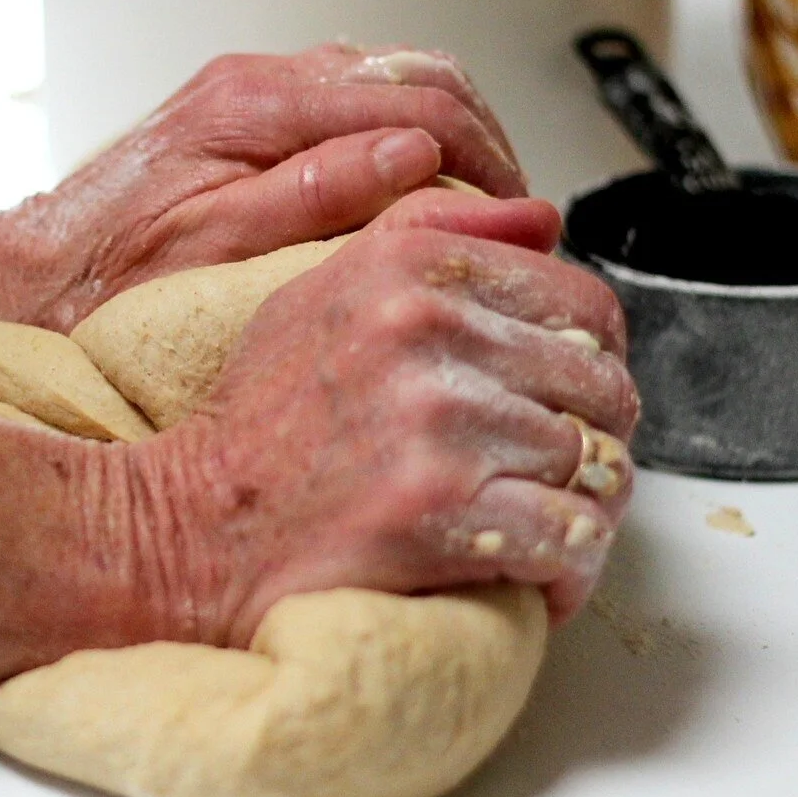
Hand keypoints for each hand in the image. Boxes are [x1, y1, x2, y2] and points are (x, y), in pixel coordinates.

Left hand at [0, 44, 527, 331]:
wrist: (21, 277)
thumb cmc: (102, 285)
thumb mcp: (219, 256)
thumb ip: (321, 196)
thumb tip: (418, 160)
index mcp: (255, 108)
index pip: (421, 103)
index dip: (490, 160)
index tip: (520, 217)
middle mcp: (255, 83)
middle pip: (419, 74)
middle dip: (482, 138)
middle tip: (510, 211)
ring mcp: (249, 90)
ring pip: (390, 79)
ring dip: (445, 133)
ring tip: (470, 204)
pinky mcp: (241, 111)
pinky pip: (349, 100)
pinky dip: (397, 134)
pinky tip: (406, 189)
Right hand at [114, 187, 637, 644]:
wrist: (192, 525)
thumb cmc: (258, 423)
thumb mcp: (323, 290)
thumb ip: (430, 236)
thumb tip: (544, 219)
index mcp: (410, 269)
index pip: (585, 305)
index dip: (592, 363)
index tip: (564, 400)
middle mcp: (427, 331)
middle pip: (604, 389)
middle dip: (592, 442)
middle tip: (551, 474)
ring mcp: (438, 424)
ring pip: (596, 468)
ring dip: (577, 511)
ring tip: (534, 527)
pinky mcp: (441, 512)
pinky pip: (570, 537)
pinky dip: (567, 570)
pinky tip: (535, 577)